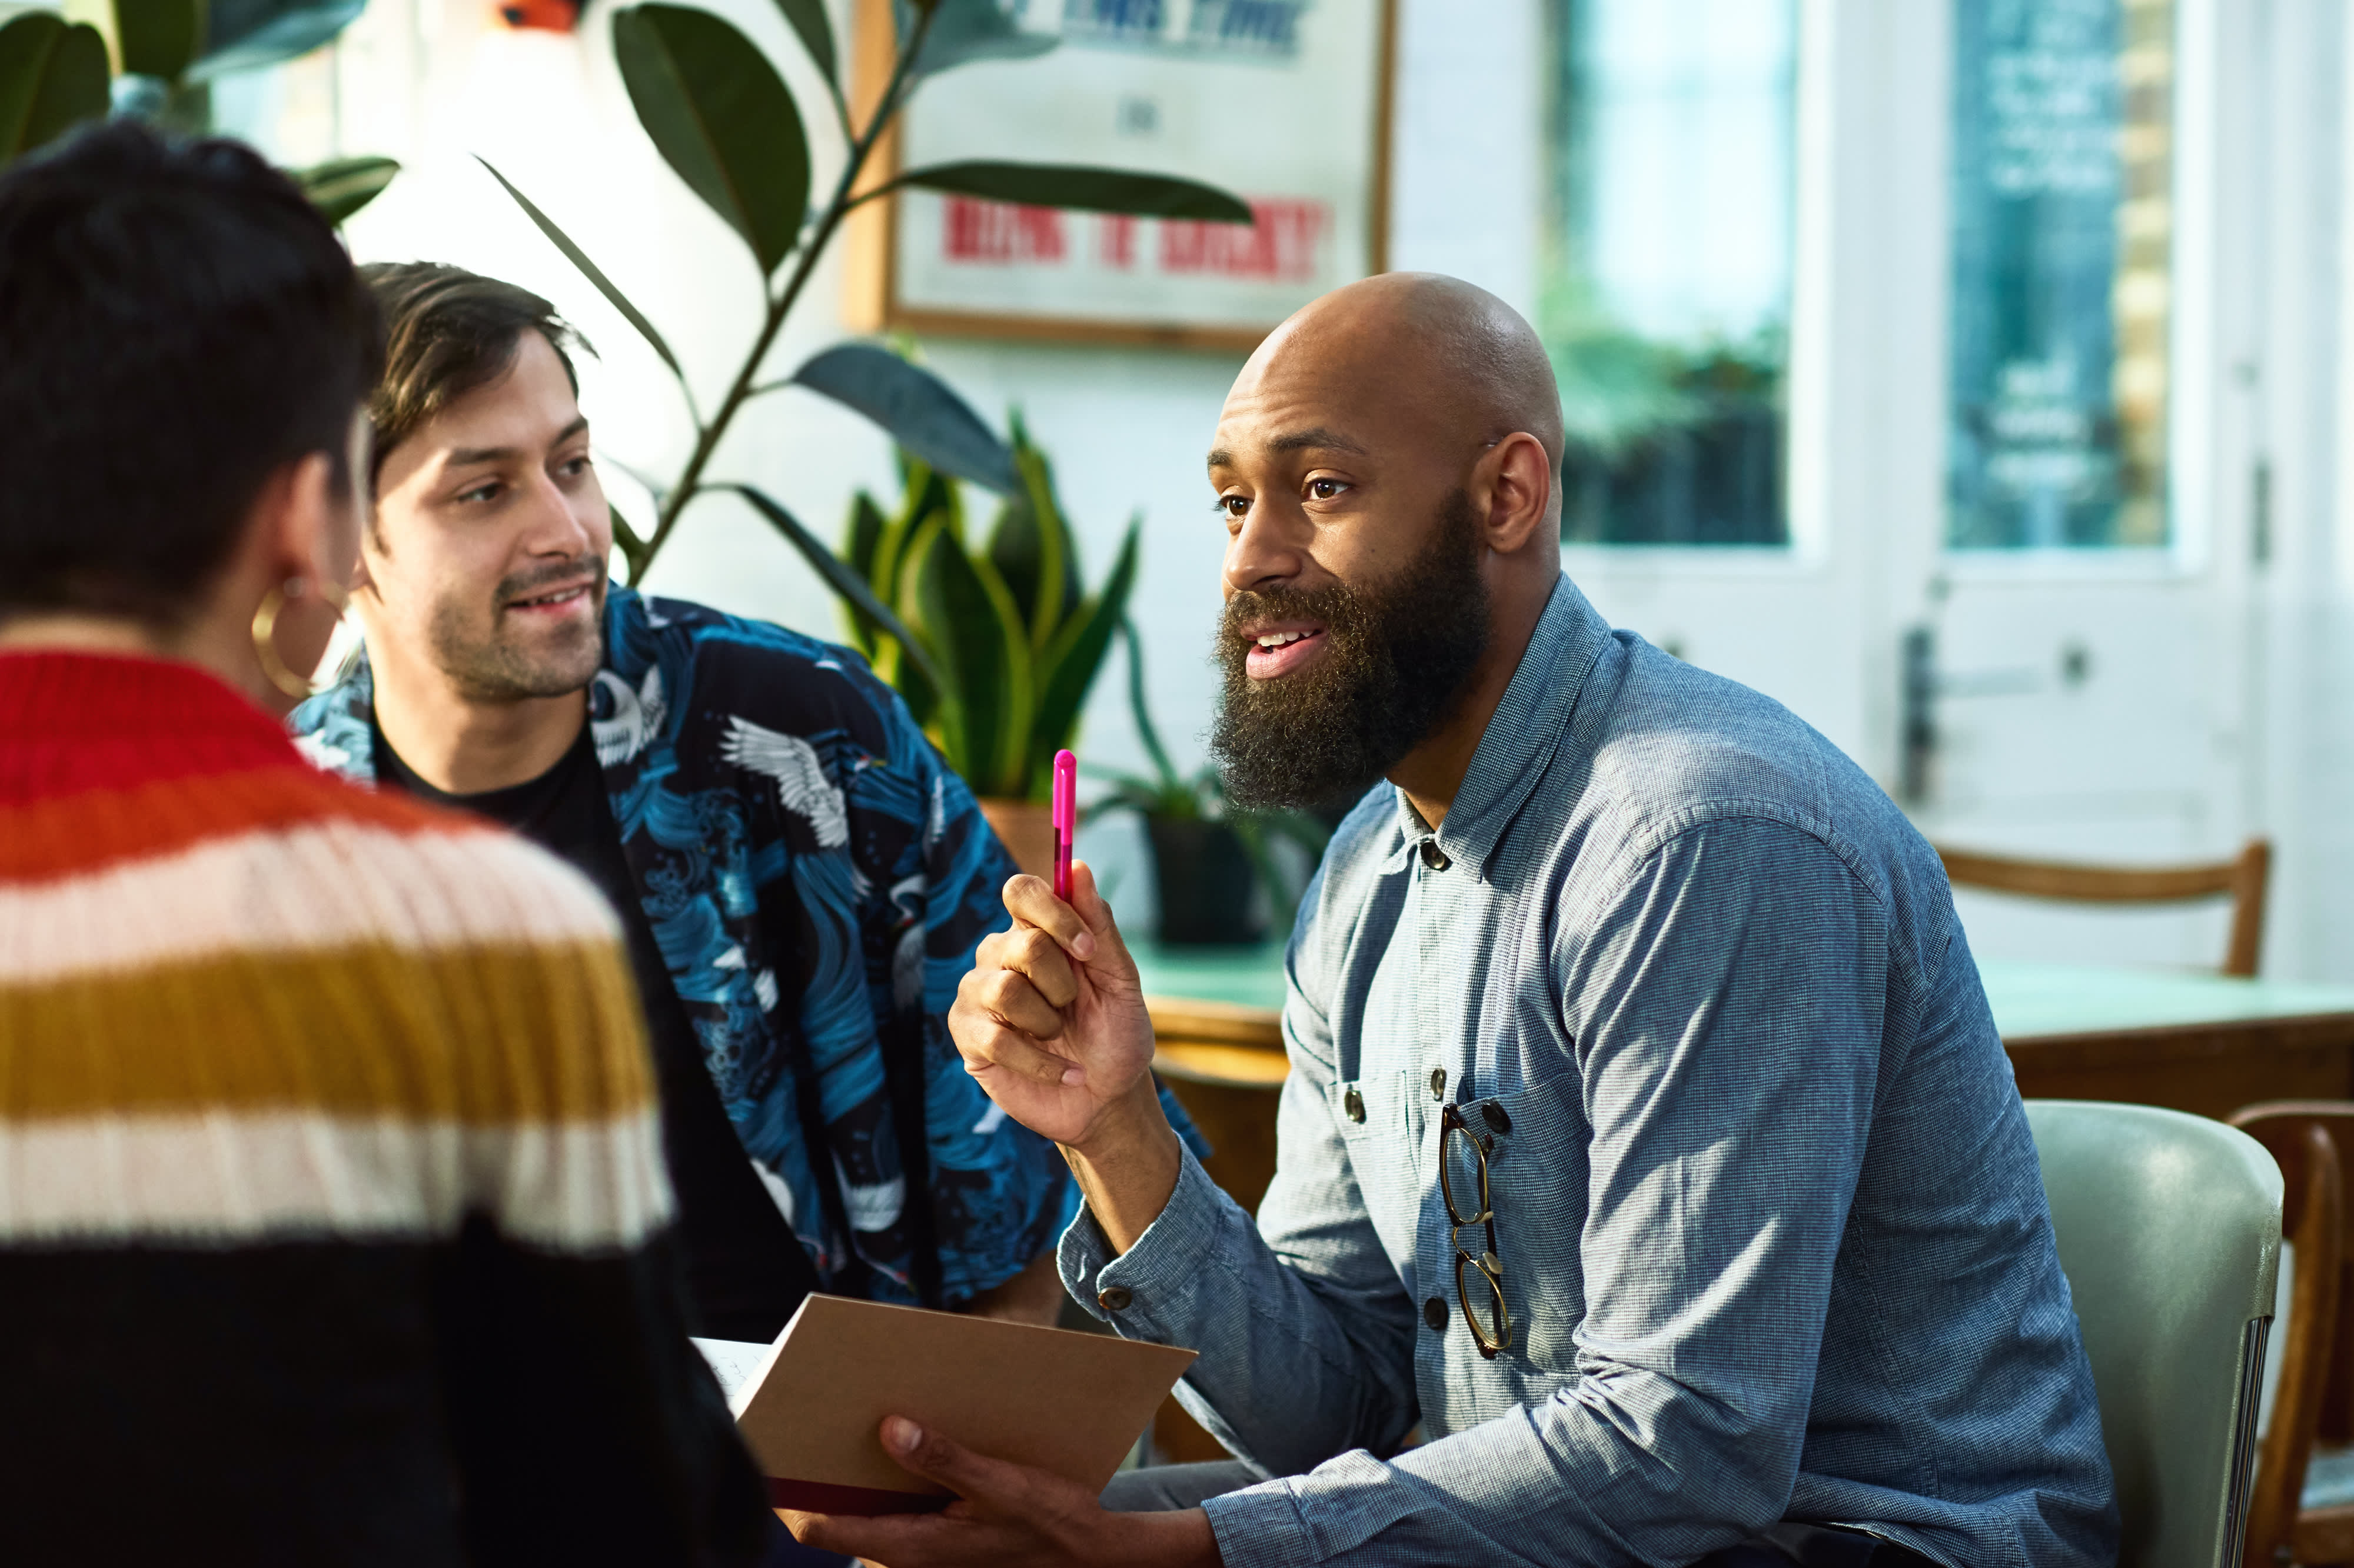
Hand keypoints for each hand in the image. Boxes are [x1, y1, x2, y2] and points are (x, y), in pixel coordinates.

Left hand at [781, 1416, 1220, 1567]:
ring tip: (857, 1415)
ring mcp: (923, 1550)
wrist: (1092, 1559)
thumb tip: (890, 1429)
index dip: (790, 1493)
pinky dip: (890, 1476)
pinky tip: (907, 1436)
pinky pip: (897, 1508)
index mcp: (913, 1546)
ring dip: (859, 1471)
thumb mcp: (1002, 1484)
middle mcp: (908, 1553)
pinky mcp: (940, 1540)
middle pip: (838, 1516)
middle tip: (815, 1416)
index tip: (775, 1447)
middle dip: (823, 1468)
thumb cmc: (1050, 1524)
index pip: (821, 1528)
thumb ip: (945, 1460)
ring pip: (868, 1510)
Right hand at [950, 862, 1156, 1150]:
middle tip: (1074, 1007)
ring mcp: (978, 995)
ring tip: (1059, 1037)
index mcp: (1036, 932)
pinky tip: (1064, 1072)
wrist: (1108, 1098)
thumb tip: (1077, 867)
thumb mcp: (1121, 981)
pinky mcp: (969, 1037)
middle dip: (1063, 983)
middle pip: (1022, 943)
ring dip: (1048, 1022)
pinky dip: (1043, 1061)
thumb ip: (1099, 926)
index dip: (1054, 913)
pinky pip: (997, 1039)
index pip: (1021, 891)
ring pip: (1005, 990)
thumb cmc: (1115, 1034)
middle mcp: (999, 955)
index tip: (1087, 950)